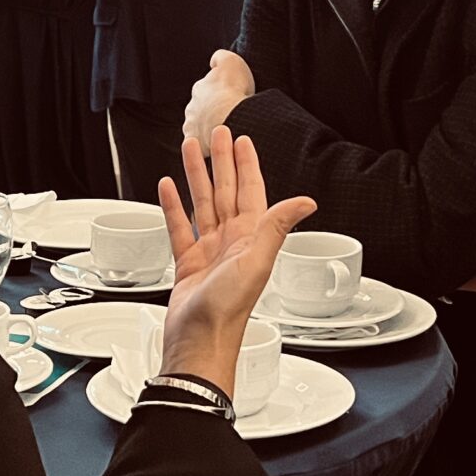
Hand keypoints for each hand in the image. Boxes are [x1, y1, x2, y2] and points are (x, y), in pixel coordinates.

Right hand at [156, 128, 316, 393]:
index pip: (250, 191)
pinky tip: (168, 187)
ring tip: (189, 149)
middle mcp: (231, 241)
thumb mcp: (257, 262)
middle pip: (226, 190)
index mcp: (251, 238)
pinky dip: (173, 206)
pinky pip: (179, 227)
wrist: (200, 342)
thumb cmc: (229, 311)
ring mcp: (209, 251)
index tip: (243, 141)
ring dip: (196, 176)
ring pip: (202, 203)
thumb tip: (307, 202)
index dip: (247, 165)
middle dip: (221, 161)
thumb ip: (277, 227)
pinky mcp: (187, 263)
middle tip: (217, 133)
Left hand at [184, 48, 256, 146]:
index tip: (230, 99)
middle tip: (230, 118)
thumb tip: (214, 60)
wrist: (232, 118)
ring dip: (209, 130)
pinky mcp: (197, 145)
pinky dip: (208, 147)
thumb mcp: (231, 61)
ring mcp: (192, 127)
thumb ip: (220, 57)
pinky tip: (221, 147)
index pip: (206, 90)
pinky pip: (202, 147)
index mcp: (200, 88)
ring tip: (228, 134)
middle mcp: (192, 107)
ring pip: (199, 129)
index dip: (219, 95)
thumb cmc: (234, 90)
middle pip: (201, 110)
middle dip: (211, 114)